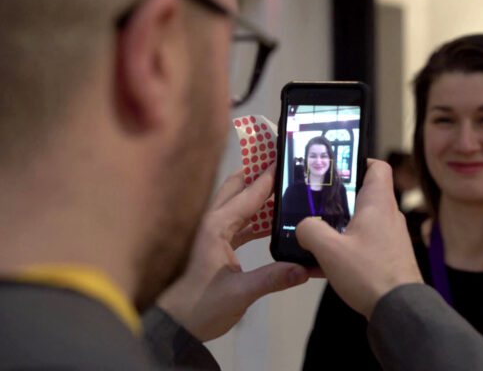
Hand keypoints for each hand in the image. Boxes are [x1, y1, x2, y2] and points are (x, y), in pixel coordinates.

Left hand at [157, 166, 308, 341]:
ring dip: (257, 195)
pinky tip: (274, 222)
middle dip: (257, 173)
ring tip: (284, 189)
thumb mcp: (239, 294)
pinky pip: (239, 221)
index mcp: (216, 227)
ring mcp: (213, 232)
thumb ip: (272, 279)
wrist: (176, 325)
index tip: (284, 158)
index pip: (248, 194)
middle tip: (282, 165)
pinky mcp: (216, 244)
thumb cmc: (201, 307)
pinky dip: (256, 217)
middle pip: (236, 187)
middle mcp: (212, 222)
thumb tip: (304, 268)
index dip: (268, 176)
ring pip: (237, 203)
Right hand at [296, 159, 422, 318]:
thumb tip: (304, 227)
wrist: (399, 310)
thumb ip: (310, 231)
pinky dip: (345, 249)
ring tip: (316, 236)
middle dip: (338, 200)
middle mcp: (388, 216)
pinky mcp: (387, 257)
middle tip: (316, 204)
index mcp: (378, 203)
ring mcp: (389, 238)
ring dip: (339, 227)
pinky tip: (323, 265)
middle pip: (363, 195)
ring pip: (361, 222)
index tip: (338, 168)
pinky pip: (363, 244)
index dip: (358, 161)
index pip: (377, 167)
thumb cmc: (371, 274)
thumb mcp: (330, 249)